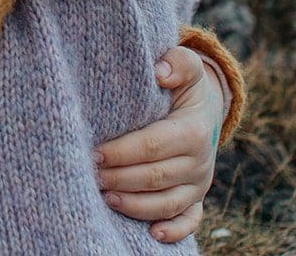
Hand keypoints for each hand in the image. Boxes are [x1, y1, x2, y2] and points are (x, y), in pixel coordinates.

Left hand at [94, 46, 223, 242]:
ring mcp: (198, 184)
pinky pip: (189, 221)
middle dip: (119, 178)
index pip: (152, 146)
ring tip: (104, 197)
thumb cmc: (183, 86)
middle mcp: (199, 162)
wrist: (205, 109)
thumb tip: (160, 71)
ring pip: (167, 203)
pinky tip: (153, 234)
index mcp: (193, 131)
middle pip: (155, 177)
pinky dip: (174, 231)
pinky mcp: (196, 199)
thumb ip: (178, 62)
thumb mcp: (187, 67)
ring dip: (134, 204)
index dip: (122, 151)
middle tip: (89, 174)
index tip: (94, 151)